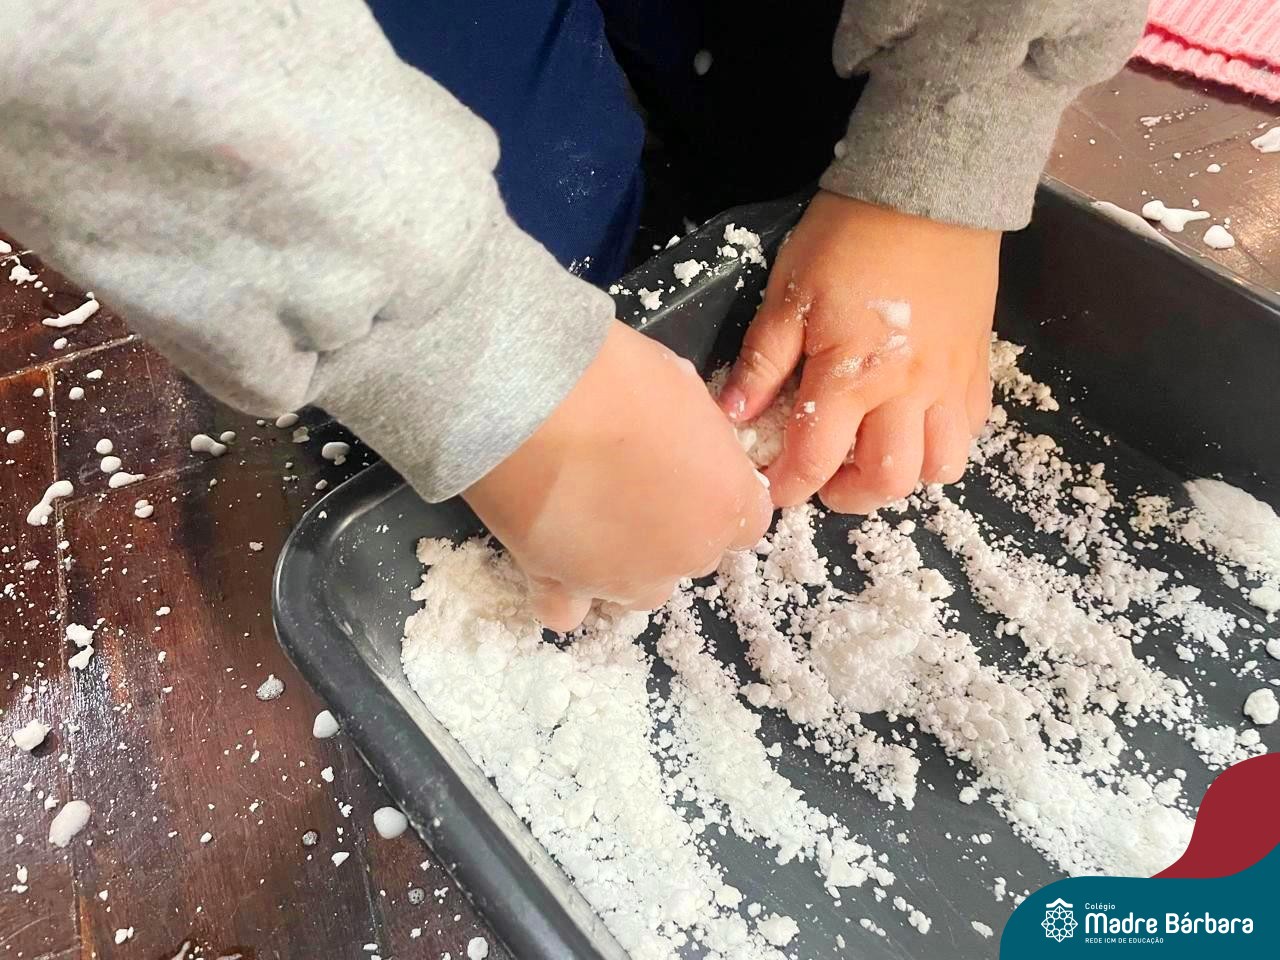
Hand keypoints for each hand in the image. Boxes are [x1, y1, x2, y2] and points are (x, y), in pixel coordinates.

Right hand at [464, 321, 773, 631]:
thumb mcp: (684, 388)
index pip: (746, 522)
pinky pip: (569, 609)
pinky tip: (551, 555)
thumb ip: (700, 437)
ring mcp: (624, 578)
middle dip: (671, 527)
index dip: (716, 496)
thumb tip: (689, 445)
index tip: (692, 472)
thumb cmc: (616, 378)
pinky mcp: (561, 588)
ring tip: (586, 514)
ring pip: (639, 588)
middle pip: (693, 555)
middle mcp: (685, 553)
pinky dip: (563, 589)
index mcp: (727, 502)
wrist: (533, 400)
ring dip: (623, 561)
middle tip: (630, 479)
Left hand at [717, 191, 997, 511]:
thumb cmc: (847, 237)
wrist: (928, 189)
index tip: (772, 489)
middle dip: (848, 495)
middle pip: (887, 481)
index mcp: (851, 374)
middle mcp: (906, 390)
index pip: (815, 459)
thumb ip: (763, 362)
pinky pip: (971, 430)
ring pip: (940, 466)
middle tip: (825, 476)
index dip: (788, 486)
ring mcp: (949, 382)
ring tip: (873, 454)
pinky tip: (913, 424)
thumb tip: (733, 414)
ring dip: (903, 476)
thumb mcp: (788, 295)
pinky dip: (942, 442)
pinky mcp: (977, 367)